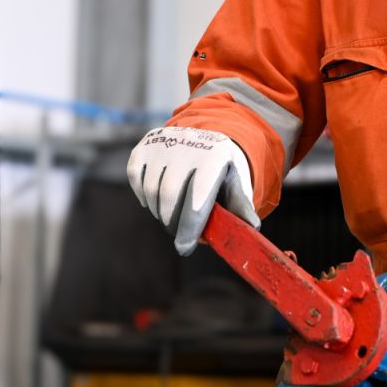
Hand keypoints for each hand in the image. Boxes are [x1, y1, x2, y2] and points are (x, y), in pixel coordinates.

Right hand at [126, 126, 258, 255]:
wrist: (205, 138)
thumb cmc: (221, 171)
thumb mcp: (236, 184)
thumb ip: (241, 207)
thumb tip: (252, 228)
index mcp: (215, 157)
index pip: (197, 198)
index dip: (189, 228)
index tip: (184, 248)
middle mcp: (188, 145)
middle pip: (169, 195)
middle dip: (172, 221)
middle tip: (177, 231)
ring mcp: (164, 143)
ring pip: (151, 189)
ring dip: (158, 211)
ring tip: (169, 216)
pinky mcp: (145, 144)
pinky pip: (135, 177)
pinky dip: (142, 195)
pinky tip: (155, 199)